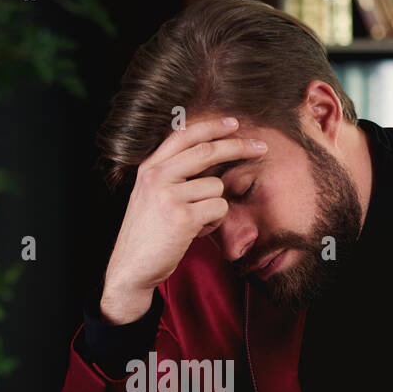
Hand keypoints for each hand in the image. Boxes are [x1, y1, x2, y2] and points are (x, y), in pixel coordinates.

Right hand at [100, 116, 267, 322]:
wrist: (131, 268)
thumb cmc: (147, 235)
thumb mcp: (149, 195)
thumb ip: (171, 174)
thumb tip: (209, 156)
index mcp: (149, 169)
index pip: (183, 135)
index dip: (212, 126)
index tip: (234, 123)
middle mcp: (157, 176)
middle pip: (207, 151)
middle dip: (239, 147)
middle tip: (261, 148)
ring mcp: (169, 195)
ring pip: (216, 186)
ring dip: (215, 206)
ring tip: (196, 222)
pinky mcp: (183, 217)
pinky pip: (218, 208)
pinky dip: (214, 222)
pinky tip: (196, 232)